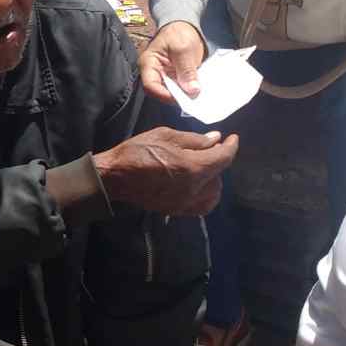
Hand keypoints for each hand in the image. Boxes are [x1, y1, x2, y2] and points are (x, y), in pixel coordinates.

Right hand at [94, 127, 238, 215]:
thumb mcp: (165, 136)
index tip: (232, 138)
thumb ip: (194, 139)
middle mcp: (193, 188)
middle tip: (209, 149)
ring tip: (203, 169)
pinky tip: (197, 186)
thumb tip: (215, 139)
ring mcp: (185, 202)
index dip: (231, 146)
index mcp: (192, 167)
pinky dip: (205, 196)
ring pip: (213, 194)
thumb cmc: (137, 151)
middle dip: (218, 162)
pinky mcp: (176, 209)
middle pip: (219, 176)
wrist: (113, 177)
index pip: (223, 158)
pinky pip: (201, 206)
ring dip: (214, 180)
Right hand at [139, 21, 204, 103]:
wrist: (184, 26)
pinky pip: (180, 87)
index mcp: (148, 63)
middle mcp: (153, 72)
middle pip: (160, 91)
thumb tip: (192, 90)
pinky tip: (198, 90)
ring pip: (171, 92)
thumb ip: (186, 70)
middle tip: (193, 97)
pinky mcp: (174, 77)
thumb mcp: (183, 48)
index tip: (183, 97)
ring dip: (184, 94)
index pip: (151, 85)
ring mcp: (164, 76)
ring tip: (197, 94)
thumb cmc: (179, 32)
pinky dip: (188, 89)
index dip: (165, 94)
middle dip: (177, 96)